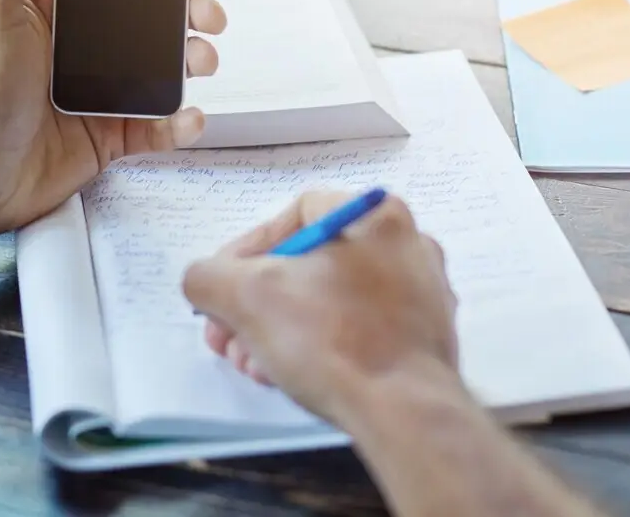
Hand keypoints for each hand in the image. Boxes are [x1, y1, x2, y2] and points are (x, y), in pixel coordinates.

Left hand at [0, 0, 227, 236]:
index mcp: (55, 13)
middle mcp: (80, 50)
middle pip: (153, 21)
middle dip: (192, 11)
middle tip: (210, 14)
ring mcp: (97, 94)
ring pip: (164, 70)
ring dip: (194, 60)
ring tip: (202, 60)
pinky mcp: (107, 138)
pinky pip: (156, 127)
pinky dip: (179, 122)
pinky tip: (189, 115)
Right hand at [182, 191, 460, 430]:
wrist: (405, 414)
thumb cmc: (331, 340)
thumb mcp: (245, 296)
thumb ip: (208, 276)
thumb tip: (204, 281)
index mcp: (374, 215)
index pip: (292, 217)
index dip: (244, 252)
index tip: (222, 292)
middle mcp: (407, 244)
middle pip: (307, 264)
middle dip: (257, 303)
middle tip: (231, 338)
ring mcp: (422, 293)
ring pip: (330, 300)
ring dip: (280, 330)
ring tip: (255, 365)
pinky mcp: (425, 338)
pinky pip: (358, 329)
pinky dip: (320, 346)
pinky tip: (292, 375)